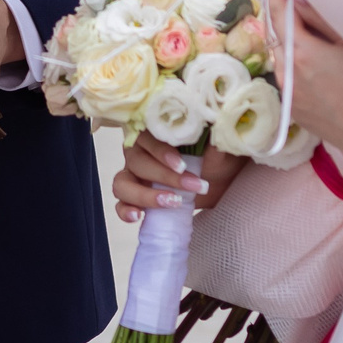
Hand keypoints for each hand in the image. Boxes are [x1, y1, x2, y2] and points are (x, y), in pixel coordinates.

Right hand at [112, 130, 241, 223]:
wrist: (221, 181)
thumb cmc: (216, 157)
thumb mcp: (218, 146)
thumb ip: (213, 136)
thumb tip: (215, 126)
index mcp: (154, 132)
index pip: (146, 136)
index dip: (160, 151)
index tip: (182, 166)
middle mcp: (139, 151)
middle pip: (136, 161)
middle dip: (164, 177)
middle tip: (193, 186)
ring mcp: (134, 175)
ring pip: (123, 183)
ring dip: (144, 195)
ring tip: (171, 203)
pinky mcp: (137, 198)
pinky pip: (121, 204)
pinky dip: (125, 211)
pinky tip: (138, 216)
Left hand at [262, 0, 342, 154]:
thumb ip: (321, 18)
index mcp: (301, 55)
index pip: (278, 15)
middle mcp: (288, 81)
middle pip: (278, 41)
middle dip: (284, 22)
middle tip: (296, 4)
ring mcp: (293, 104)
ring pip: (283, 65)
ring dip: (290, 48)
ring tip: (310, 36)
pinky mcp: (302, 120)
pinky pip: (291, 87)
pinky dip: (297, 72)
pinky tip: (319, 69)